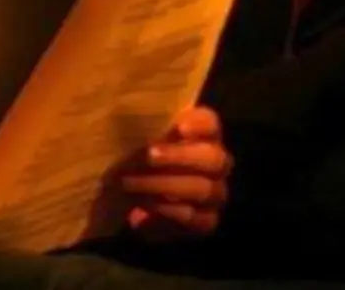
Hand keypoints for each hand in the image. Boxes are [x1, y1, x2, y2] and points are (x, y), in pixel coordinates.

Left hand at [119, 107, 230, 240]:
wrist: (134, 202)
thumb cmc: (135, 160)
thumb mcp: (136, 143)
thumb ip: (141, 132)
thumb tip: (129, 123)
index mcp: (201, 136)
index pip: (211, 123)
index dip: (200, 124)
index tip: (180, 126)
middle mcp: (215, 163)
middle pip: (213, 157)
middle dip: (179, 156)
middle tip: (149, 155)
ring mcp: (215, 193)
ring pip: (204, 188)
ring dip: (164, 185)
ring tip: (131, 183)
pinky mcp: (207, 220)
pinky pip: (197, 217)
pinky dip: (170, 212)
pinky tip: (145, 206)